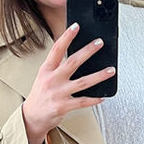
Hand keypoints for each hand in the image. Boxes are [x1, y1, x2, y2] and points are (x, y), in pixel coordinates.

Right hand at [21, 23, 115, 143]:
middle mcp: (52, 80)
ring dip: (99, 75)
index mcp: (46, 70)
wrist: (32, 117)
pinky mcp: (63, 106)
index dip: (67, 37)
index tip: (76, 26)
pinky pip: (83, 101)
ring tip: (111, 70)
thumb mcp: (44, 77)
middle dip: (88, 51)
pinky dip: (94, 99)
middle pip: (73, 62)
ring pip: (83, 82)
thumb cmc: (41, 95)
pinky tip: (103, 96)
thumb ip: (57, 67)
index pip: (57, 49)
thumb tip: (78, 55)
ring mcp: (58, 93)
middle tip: (99, 43)